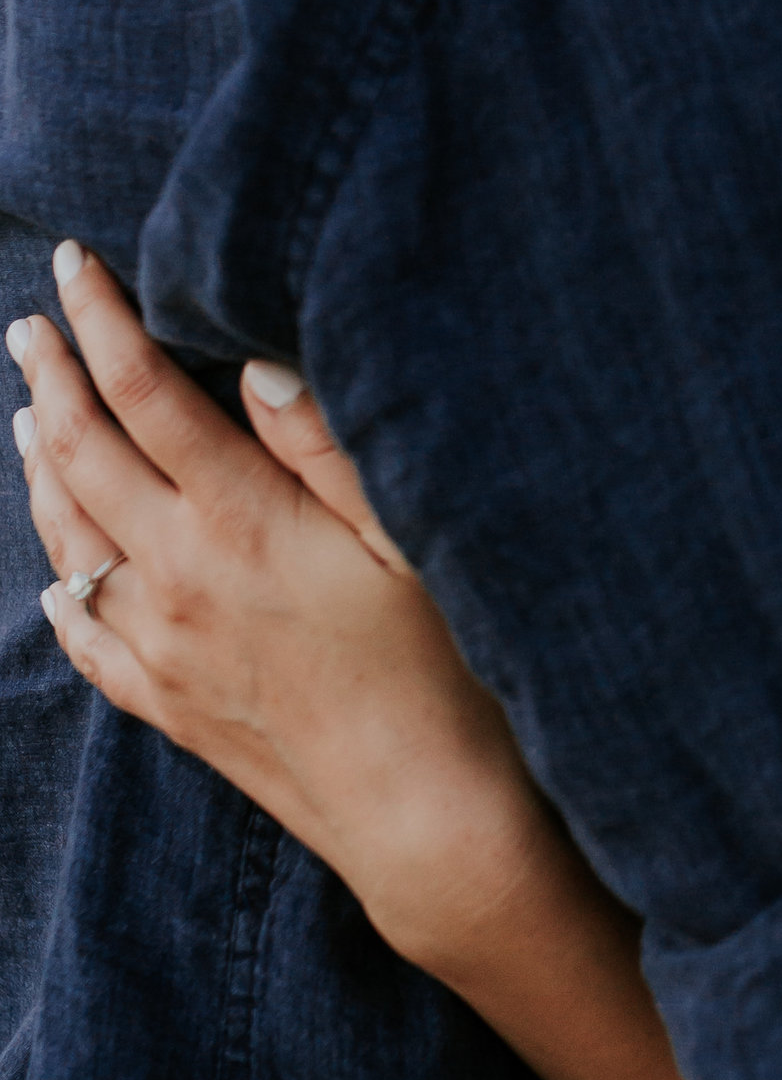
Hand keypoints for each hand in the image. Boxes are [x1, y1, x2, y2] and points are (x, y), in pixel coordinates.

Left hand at [13, 245, 543, 970]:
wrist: (422, 815)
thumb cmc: (442, 665)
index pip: (142, 394)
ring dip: (41, 465)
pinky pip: (81, 632)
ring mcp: (160, 647)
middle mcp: (177, 578)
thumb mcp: (406, 535)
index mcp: (237, 520)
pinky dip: (58, 582)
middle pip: (83, 456)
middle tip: (27, 322)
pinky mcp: (164, 704)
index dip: (102, 322)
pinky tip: (55, 569)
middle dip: (50, 378)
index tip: (73, 264)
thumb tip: (254, 358)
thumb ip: (325, 441)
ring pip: (67, 539)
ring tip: (29, 414)